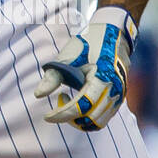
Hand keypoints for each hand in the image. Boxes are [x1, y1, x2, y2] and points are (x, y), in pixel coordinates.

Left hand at [33, 6, 136, 131]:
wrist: (112, 35)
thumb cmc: (88, 44)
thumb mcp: (67, 57)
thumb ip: (53, 77)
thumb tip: (38, 95)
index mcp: (101, 79)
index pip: (80, 107)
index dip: (62, 115)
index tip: (46, 116)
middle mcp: (114, 90)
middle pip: (90, 119)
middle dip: (70, 118)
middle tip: (58, 103)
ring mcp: (119, 95)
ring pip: (98, 122)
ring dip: (80, 119)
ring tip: (67, 101)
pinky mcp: (119, 98)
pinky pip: (105, 117)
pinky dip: (89, 116)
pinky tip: (78, 101)